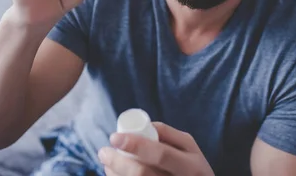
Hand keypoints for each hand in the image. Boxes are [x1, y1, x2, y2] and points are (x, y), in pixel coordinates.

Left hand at [98, 122, 213, 175]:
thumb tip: (143, 125)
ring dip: (114, 173)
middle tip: (103, 151)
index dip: (135, 145)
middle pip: (142, 174)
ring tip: (106, 163)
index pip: (160, 154)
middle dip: (117, 162)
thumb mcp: (189, 148)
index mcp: (191, 166)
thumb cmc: (192, 168)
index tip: (114, 137)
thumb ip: (168, 133)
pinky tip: (114, 174)